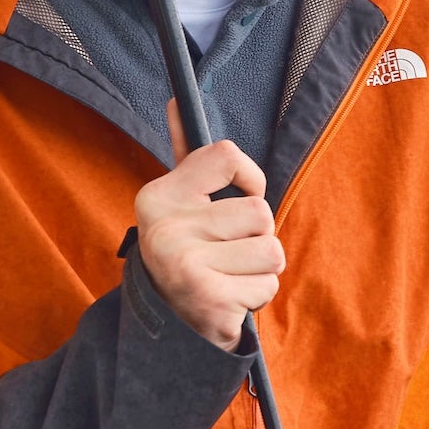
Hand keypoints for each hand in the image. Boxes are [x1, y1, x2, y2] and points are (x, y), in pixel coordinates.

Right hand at [134, 138, 281, 347]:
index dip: (250, 179)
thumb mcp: (180, 204)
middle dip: (256, 236)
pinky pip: (267, 285)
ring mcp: (185, 264)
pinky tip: (230, 298)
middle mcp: (165, 228)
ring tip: (230, 275)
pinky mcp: (209, 299)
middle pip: (259, 211)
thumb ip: (187, 156)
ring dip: (260, 269)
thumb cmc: (186, 252)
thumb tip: (177, 101)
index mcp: (158, 196)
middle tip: (226, 253)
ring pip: (271, 249)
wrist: (169, 327)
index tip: (240, 197)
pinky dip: (256, 295)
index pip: (226, 155)